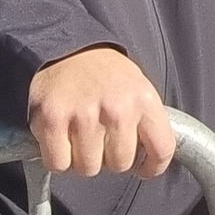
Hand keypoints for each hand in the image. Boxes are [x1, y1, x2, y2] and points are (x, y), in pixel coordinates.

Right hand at [28, 46, 175, 178]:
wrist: (68, 46)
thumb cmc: (106, 73)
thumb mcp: (139, 88)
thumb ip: (147, 122)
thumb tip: (150, 160)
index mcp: (144, 99)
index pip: (162, 150)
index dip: (152, 166)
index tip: (143, 167)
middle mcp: (117, 108)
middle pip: (120, 165)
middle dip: (111, 159)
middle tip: (102, 139)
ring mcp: (84, 114)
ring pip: (88, 168)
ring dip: (82, 159)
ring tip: (81, 135)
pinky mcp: (53, 119)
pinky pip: (59, 163)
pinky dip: (57, 157)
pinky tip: (61, 138)